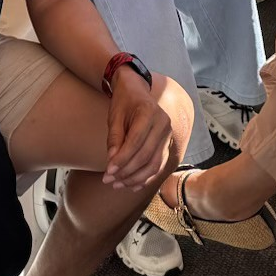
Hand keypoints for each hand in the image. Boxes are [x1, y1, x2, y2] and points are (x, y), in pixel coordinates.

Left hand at [103, 69, 174, 189]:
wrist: (137, 90)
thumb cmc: (123, 102)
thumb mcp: (114, 116)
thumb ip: (114, 138)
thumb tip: (112, 162)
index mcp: (149, 112)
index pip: (135, 142)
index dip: (122, 159)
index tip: (108, 172)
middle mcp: (163, 124)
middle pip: (146, 155)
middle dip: (127, 172)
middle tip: (109, 180)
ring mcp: (168, 134)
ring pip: (154, 164)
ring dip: (136, 178)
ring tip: (118, 185)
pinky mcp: (167, 143)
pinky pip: (159, 164)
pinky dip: (147, 177)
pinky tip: (133, 185)